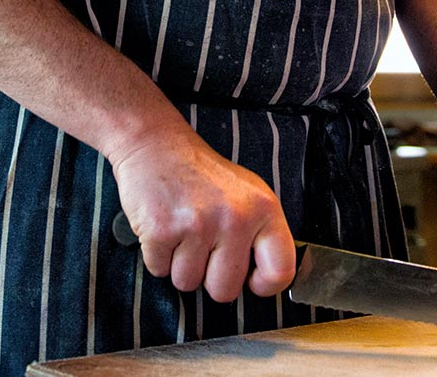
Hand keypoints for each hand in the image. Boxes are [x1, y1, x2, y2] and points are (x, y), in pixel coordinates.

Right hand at [108, 125, 295, 302]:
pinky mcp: (162, 229)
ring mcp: (197, 224)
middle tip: (203, 247)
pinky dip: (157, 256)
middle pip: (225, 291)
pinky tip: (163, 228)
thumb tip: (266, 280)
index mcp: (263, 208)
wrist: (155, 145)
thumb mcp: (247, 194)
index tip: (251, 280)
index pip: (280, 271)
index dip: (263, 285)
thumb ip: (261, 234)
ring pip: (187, 283)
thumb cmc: (201, 175)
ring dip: (179, 265)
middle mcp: (234, 217)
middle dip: (209, 277)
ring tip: (182, 232)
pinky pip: (159, 270)